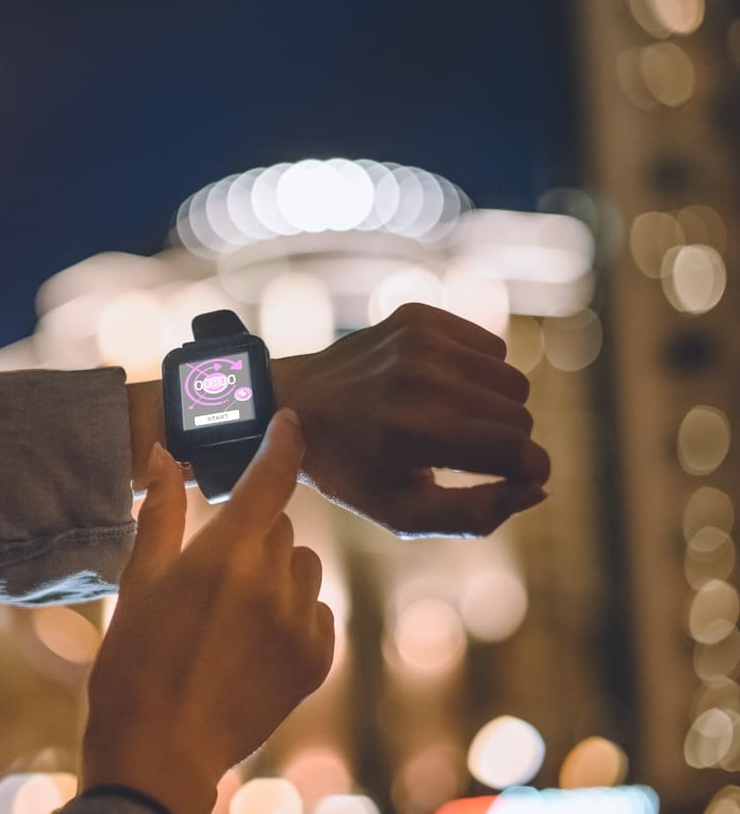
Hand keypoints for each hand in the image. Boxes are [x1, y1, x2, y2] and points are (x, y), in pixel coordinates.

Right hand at [83, 412, 333, 813]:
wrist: (160, 749)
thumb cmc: (135, 662)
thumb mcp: (139, 580)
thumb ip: (162, 514)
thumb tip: (162, 456)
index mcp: (224, 553)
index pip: (270, 477)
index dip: (283, 442)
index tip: (289, 422)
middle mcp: (271, 582)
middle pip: (278, 525)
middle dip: (251, 534)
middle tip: (211, 574)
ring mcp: (298, 624)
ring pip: (303, 567)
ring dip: (277, 574)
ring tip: (233, 613)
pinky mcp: (315, 661)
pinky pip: (318, 612)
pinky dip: (294, 616)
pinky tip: (252, 643)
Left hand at [274, 303, 548, 536]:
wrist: (293, 402)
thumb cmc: (351, 468)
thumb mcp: (401, 512)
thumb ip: (475, 515)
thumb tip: (539, 487)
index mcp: (413, 432)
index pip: (517, 448)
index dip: (531, 470)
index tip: (521, 479)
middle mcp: (420, 379)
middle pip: (520, 414)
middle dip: (507, 441)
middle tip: (467, 454)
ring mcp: (419, 341)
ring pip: (512, 380)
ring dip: (495, 406)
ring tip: (453, 422)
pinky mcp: (420, 316)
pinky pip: (493, 347)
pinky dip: (479, 371)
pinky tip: (442, 388)